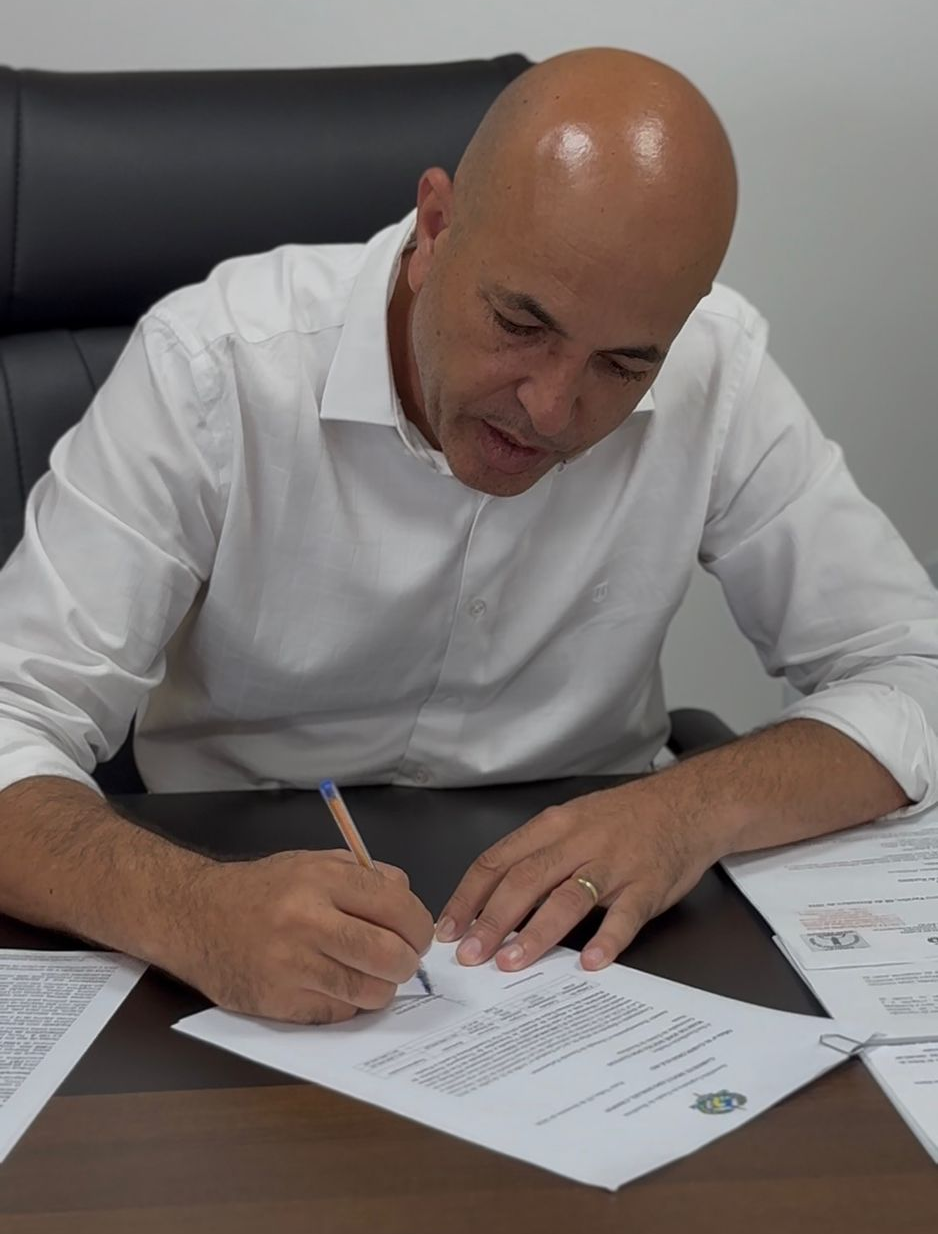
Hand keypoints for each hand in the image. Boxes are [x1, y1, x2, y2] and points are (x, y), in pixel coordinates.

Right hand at [170, 849, 433, 1022]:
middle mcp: (308, 921)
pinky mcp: (278, 1001)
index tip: (418, 935)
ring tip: (367, 974)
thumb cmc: (260, 889)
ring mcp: (292, 965)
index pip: (397, 907)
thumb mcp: (313, 862)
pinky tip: (332, 985)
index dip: (419, 926)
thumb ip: (365, 876)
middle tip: (402, 961)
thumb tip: (408, 901)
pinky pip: (338, 1012)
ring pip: (370, 992)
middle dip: (408, 963)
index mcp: (322, 879)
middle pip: (390, 955)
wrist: (195, 915)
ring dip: (380, 988)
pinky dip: (346, 1004)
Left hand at [436, 782, 721, 971]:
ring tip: (512, 962)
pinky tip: (591, 962)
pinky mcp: (649, 884)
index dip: (469, 897)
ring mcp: (614, 863)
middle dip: (492, 920)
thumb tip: (490, 904)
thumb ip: (536, 858)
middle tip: (470, 955)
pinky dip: (608, 940)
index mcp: (552, 827)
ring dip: (537, 932)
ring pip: (568, 898)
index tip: (448, 929)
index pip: (497, 861)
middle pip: (525, 880)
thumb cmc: (624, 819)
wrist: (688, 803)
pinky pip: (626, 914)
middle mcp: (578, 842)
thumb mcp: (572, 824)